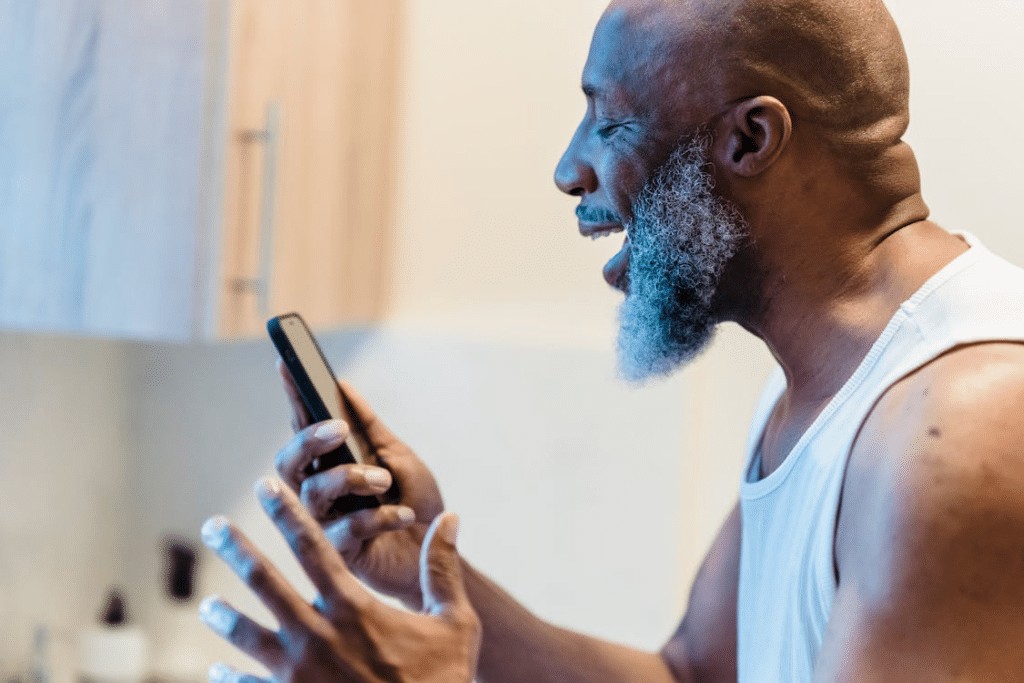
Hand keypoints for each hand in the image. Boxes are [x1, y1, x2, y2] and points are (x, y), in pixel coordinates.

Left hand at [199, 479, 480, 682]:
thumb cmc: (443, 682)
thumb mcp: (454, 623)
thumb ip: (442, 569)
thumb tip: (450, 519)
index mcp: (354, 609)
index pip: (312, 548)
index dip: (286, 513)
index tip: (266, 485)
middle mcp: (318, 636)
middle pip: (266, 582)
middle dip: (237, 550)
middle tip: (213, 526)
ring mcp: (298, 675)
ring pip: (248, 636)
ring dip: (225, 618)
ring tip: (207, 606)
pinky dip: (231, 678)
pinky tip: (218, 670)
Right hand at [275, 361, 443, 606]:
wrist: (440, 550)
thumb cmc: (416, 502)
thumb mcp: (399, 456)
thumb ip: (369, 427)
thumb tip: (342, 384)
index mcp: (331, 463)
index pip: (303, 427)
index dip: (292, 397)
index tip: (287, 365)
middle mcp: (319, 491)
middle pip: (288, 462)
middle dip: (309, 439)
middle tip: (339, 428)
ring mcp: (324, 523)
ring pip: (311, 494)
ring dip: (351, 478)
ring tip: (384, 479)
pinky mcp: (337, 554)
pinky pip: (343, 530)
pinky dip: (378, 516)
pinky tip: (402, 514)